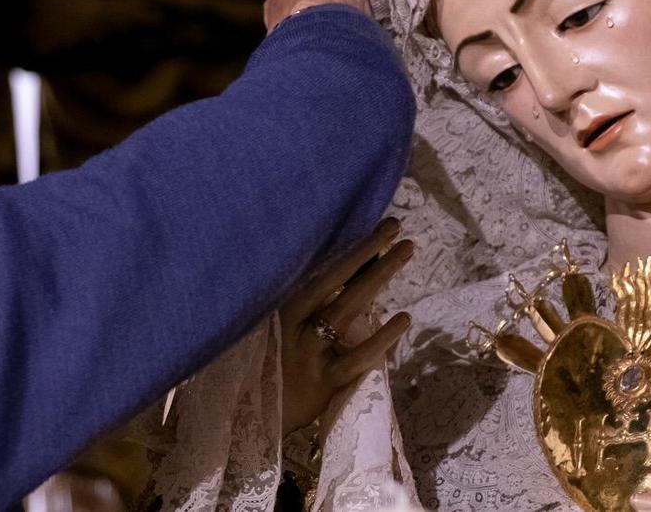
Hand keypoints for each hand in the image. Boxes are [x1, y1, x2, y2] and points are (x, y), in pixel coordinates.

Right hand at [279, 218, 412, 434]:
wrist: (244, 422)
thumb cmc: (263, 374)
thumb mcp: (271, 335)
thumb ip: (297, 309)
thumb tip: (337, 278)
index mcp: (278, 309)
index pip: (317, 271)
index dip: (348, 249)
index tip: (376, 227)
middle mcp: (292, 324)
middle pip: (333, 280)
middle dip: (366, 252)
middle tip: (396, 228)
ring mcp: (308, 352)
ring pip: (346, 308)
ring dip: (377, 278)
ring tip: (406, 253)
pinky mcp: (323, 383)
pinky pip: (356, 358)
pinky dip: (381, 338)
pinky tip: (403, 318)